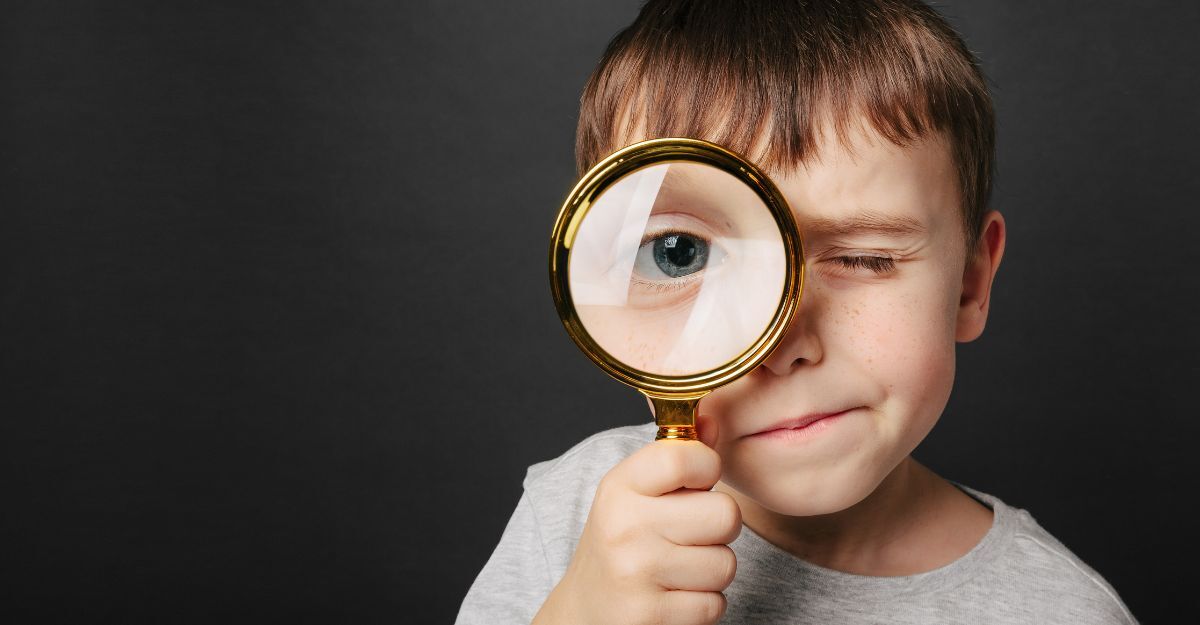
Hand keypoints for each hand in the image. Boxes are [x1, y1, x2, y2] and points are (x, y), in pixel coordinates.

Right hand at [533, 414, 740, 624]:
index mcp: (621, 486)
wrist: (585, 609)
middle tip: (690, 534)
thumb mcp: (637, 492)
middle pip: (725, 515)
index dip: (708, 469)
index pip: (688, 457)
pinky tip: (674, 595)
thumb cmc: (621, 541)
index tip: (695, 484)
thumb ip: (678, 457)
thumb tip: (715, 419)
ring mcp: (635, 573)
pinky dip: (702, 604)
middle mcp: (625, 525)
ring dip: (711, 571)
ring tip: (680, 567)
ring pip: (725, 564)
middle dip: (718, 529)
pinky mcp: (649, 616)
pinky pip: (715, 604)